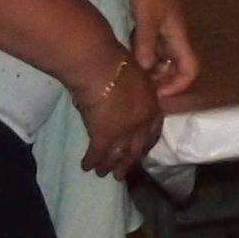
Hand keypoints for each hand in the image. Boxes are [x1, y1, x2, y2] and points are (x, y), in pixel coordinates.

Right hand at [78, 55, 160, 178]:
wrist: (101, 67)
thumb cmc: (117, 63)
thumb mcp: (136, 77)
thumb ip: (134, 92)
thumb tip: (125, 97)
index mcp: (152, 107)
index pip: (153, 133)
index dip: (145, 145)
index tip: (140, 152)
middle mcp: (141, 124)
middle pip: (136, 150)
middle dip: (128, 163)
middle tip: (121, 174)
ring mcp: (124, 132)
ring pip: (118, 155)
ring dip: (109, 166)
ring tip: (102, 174)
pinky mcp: (104, 136)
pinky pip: (97, 154)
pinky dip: (90, 161)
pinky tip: (85, 166)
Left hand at [126, 0, 199, 104]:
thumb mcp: (147, 16)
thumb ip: (145, 43)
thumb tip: (145, 69)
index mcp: (179, 36)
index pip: (190, 69)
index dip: (178, 86)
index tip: (157, 94)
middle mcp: (174, 37)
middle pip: (175, 69)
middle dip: (160, 81)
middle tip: (138, 87)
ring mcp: (163, 31)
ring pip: (161, 60)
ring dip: (149, 69)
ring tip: (130, 73)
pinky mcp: (152, 25)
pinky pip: (150, 48)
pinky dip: (141, 56)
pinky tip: (126, 57)